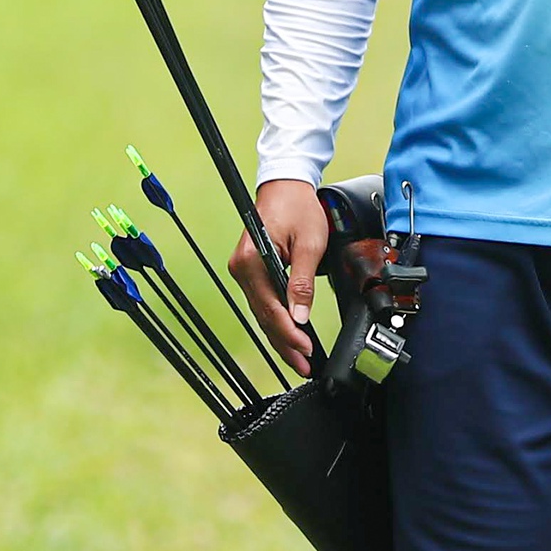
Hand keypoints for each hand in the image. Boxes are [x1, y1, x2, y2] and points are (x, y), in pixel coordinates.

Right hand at [229, 179, 327, 378]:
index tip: (306, 350)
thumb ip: (302, 282)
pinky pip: (262, 302)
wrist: (286, 185)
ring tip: (298, 358)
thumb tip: (300, 315)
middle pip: (263, 315)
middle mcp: (241, 267)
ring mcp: (244, 270)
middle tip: (303, 364)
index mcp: (252, 260)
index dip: (289, 333)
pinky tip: (288, 335)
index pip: (270, 308)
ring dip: (280, 335)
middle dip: (284, 342)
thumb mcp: (309, 244)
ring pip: (262, 312)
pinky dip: (276, 320)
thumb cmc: (297, 207)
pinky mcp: (251, 271)